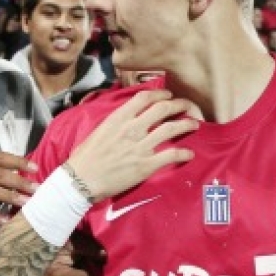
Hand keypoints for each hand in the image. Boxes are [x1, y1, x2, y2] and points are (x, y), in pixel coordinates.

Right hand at [65, 90, 197, 200]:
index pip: (144, 98)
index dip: (160, 94)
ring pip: (171, 129)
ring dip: (186, 124)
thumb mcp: (99, 130)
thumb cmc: (85, 157)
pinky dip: (184, 153)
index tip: (168, 95)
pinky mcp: (147, 165)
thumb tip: (129, 117)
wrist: (81, 181)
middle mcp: (132, 129)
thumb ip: (117, 122)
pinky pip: (171, 155)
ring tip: (194, 124)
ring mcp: (141, 147)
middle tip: (187, 106)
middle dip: (179, 105)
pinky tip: (190, 153)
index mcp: (118, 118)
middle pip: (162, 109)